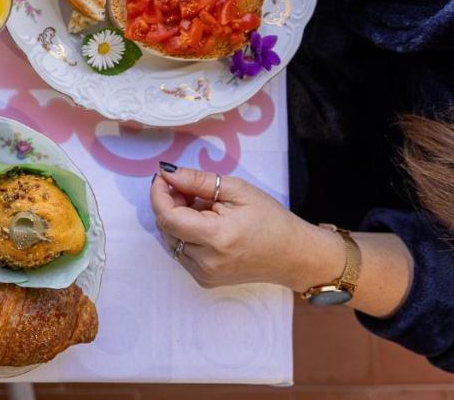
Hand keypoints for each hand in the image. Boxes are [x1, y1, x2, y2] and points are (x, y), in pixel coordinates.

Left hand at [150, 163, 344, 291]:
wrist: (293, 256)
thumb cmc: (270, 220)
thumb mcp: (238, 191)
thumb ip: (198, 181)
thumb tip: (167, 174)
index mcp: (216, 237)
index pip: (168, 217)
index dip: (159, 194)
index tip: (163, 177)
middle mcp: (206, 261)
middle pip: (167, 227)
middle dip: (170, 203)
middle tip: (189, 189)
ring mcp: (204, 274)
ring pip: (171, 239)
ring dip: (177, 219)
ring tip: (203, 207)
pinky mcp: (204, 280)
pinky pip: (181, 252)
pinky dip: (185, 235)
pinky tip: (206, 226)